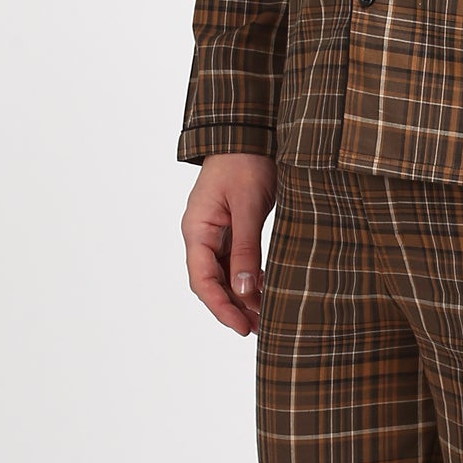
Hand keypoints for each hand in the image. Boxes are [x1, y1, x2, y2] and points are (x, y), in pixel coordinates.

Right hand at [182, 153, 277, 335]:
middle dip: (234, 308)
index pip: (203, 280)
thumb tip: (244, 290)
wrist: (250, 132)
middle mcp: (202, 235)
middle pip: (212, 282)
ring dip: (243, 297)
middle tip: (259, 330)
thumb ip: (245, 249)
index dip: (221, 307)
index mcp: (197, 230)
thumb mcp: (247, 207)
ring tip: (265, 318)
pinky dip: (250, 279)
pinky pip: (236, 262)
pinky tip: (266, 291)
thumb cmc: (245, 162)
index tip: (241, 326)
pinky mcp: (232, 229)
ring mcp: (216, 233)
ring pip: (225, 275)